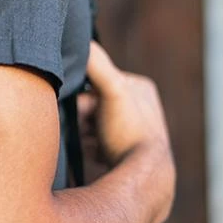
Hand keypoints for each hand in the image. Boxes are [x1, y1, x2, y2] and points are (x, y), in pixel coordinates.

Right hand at [80, 41, 175, 222]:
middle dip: (83, 114)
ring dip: (84, 132)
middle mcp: (141, 108)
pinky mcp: (125, 154)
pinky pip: (96, 143)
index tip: (81, 107)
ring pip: (92, 123)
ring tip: (89, 142)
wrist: (143, 182)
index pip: (98, 80)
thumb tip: (79, 40)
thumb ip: (96, 63)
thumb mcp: (113, 90)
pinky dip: (90, 146)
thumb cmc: (130, 133)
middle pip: (94, 103)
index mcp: (140, 88)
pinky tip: (94, 153)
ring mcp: (134, 132)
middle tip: (83, 127)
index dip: (84, 92)